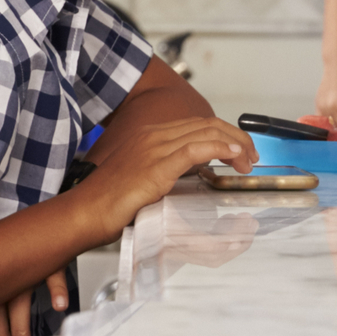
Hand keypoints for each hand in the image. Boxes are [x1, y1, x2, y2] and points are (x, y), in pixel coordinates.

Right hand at [86, 112, 256, 206]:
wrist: (86, 211)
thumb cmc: (108, 202)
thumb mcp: (142, 179)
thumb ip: (165, 171)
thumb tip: (190, 174)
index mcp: (148, 136)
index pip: (196, 125)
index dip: (223, 134)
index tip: (239, 150)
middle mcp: (152, 136)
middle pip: (205, 124)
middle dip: (235, 136)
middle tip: (250, 155)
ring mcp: (154, 148)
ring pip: (206, 132)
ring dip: (234, 143)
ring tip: (247, 160)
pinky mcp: (157, 165)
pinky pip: (197, 148)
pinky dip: (221, 148)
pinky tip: (234, 154)